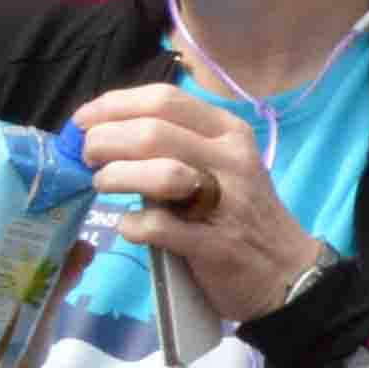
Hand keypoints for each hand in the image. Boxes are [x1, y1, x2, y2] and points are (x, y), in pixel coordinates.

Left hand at [71, 84, 326, 327]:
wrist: (284, 267)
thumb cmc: (240, 210)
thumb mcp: (221, 162)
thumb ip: (176, 144)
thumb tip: (107, 133)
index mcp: (229, 132)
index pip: (165, 100)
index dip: (114, 106)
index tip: (84, 121)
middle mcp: (230, 158)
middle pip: (152, 132)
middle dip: (104, 141)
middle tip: (88, 158)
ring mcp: (225, 200)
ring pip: (157, 174)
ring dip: (115, 177)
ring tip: (103, 186)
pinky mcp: (213, 243)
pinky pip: (157, 226)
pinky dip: (131, 224)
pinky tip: (131, 225)